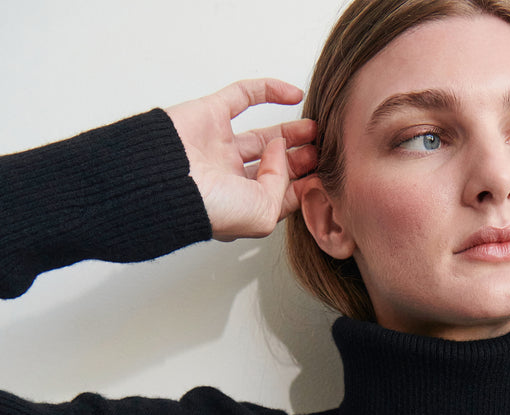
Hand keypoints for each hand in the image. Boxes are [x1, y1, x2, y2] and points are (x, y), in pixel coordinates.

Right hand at [165, 79, 317, 241]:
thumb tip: (284, 153)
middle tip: (322, 151)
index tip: (325, 176)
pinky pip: (243, 96)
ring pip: (262, 135)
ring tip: (315, 129)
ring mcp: (219, 146)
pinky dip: (269, 91)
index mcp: (240, 206)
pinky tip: (293, 94)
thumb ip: (282, 185)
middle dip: (300, 158)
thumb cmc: (210, 208)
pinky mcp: (210, 114)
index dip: (304, 184)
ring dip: (290, 131)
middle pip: (273, 166)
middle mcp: (229, 178)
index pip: (279, 195)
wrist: (168, 181)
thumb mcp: (263, 212)